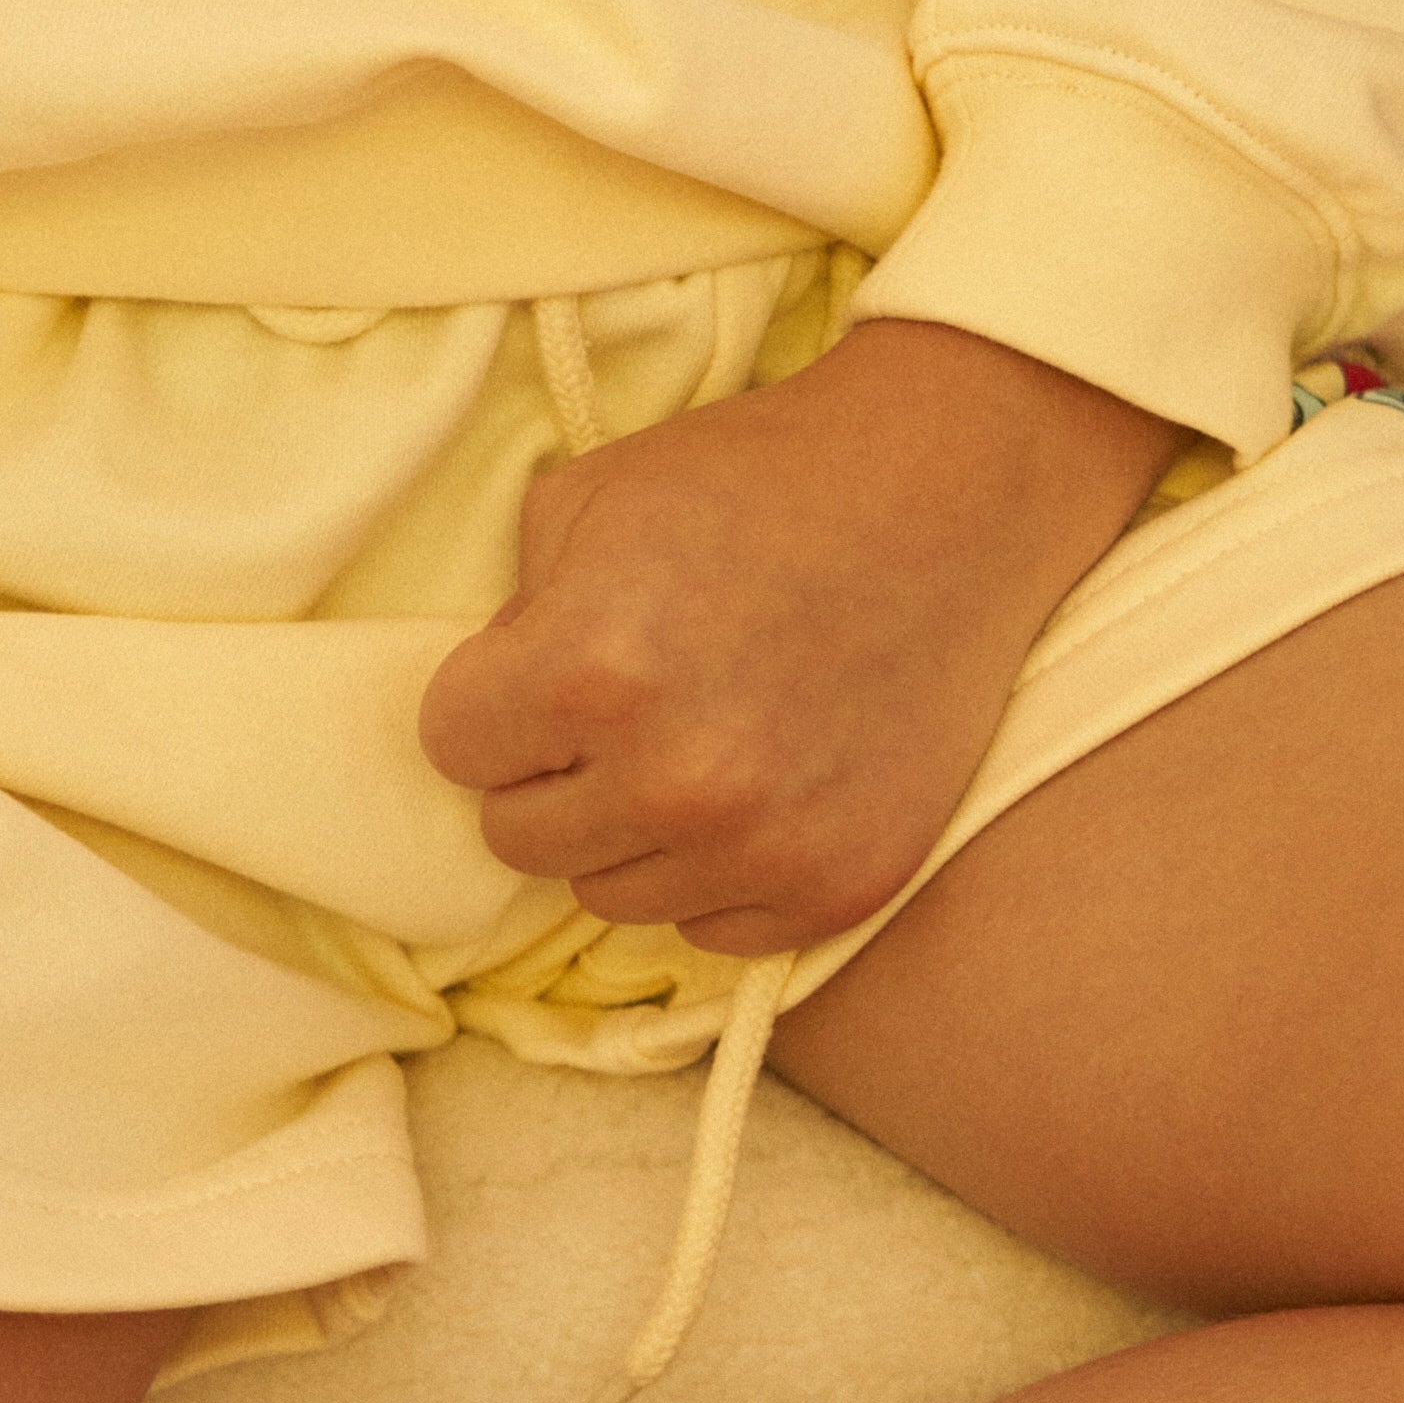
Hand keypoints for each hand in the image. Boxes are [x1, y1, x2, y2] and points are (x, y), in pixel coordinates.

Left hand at [415, 317, 1182, 955]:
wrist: (950, 494)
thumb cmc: (758, 476)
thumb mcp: (594, 494)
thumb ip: (515, 608)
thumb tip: (493, 704)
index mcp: (589, 668)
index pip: (453, 743)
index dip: (492, 694)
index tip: (544, 659)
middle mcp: (673, 780)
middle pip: (519, 836)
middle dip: (552, 766)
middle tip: (626, 694)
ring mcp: (763, 846)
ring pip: (610, 893)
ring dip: (632, 825)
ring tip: (700, 727)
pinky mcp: (839, 888)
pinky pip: (712, 927)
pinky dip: (719, 867)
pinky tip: (763, 772)